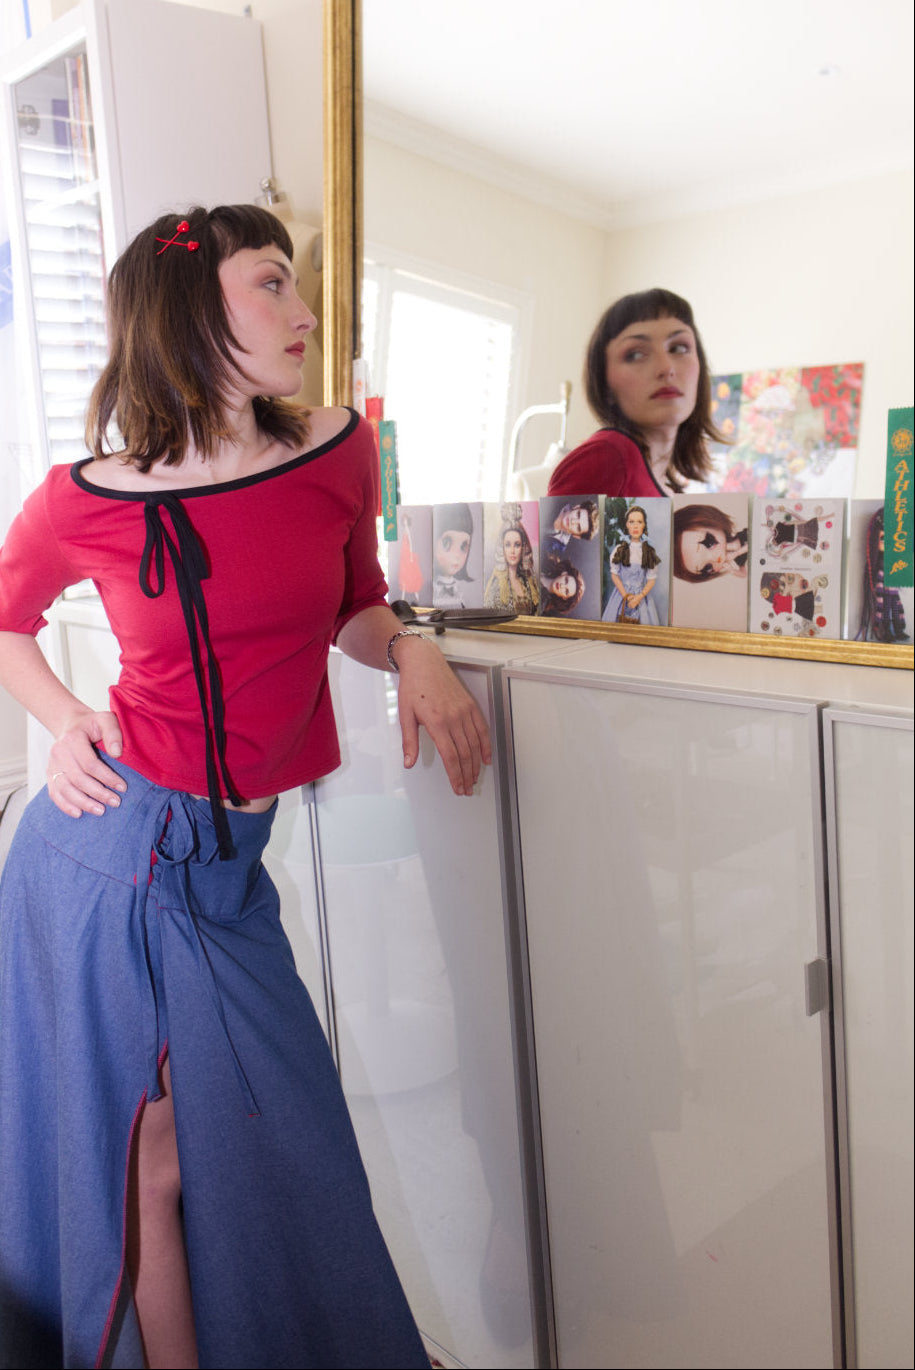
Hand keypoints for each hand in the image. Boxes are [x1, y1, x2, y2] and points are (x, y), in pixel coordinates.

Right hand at [47, 710, 126, 816]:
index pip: (90, 763)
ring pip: (65, 788)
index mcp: (73, 739)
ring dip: (83, 802)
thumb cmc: (93, 725)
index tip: (122, 787)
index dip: (107, 777)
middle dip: (98, 793)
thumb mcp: (106, 719)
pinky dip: (65, 805)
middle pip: (78, 778)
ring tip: (101, 811)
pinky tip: (79, 813)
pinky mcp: (50, 774)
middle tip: (116, 802)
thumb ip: (113, 732)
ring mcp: (52, 764)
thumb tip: (117, 753)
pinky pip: (54, 793)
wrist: (72, 725)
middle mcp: (59, 752)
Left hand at [395, 639, 491, 795]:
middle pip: (465, 754)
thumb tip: (409, 763)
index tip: (457, 787)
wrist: (424, 663)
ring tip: (474, 778)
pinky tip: (486, 758)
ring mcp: (465, 711)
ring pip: (475, 744)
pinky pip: (482, 729)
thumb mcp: (405, 715)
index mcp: (437, 722)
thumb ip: (409, 742)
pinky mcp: (470, 705)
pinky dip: (486, 746)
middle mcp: (454, 718)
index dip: (455, 776)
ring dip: (476, 765)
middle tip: (466, 789)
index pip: (451, 757)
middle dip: (467, 775)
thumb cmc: (413, 686)